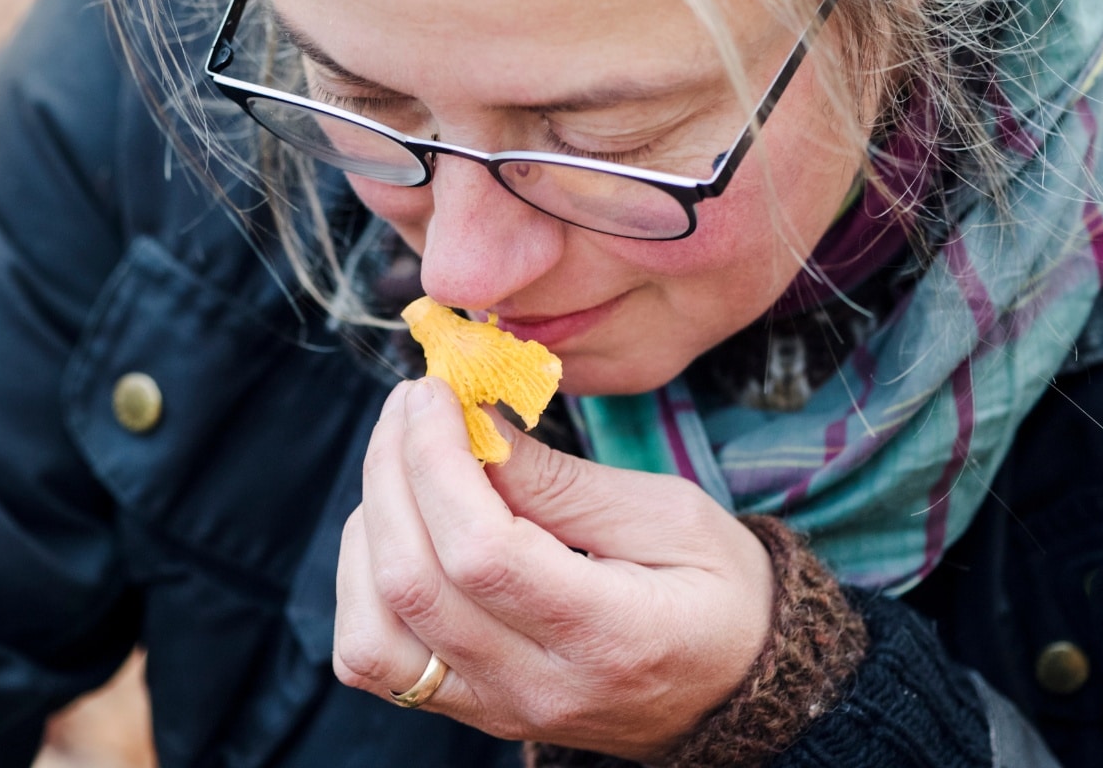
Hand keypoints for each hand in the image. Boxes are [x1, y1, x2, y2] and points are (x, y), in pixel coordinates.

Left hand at [333, 377, 773, 761]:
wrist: (737, 683)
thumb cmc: (717, 586)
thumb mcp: (666, 513)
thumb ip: (558, 480)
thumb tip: (467, 422)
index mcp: (611, 635)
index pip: (481, 554)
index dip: (437, 461)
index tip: (432, 392)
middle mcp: (540, 689)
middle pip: (413, 584)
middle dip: (392, 470)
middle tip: (410, 402)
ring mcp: (496, 710)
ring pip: (372, 634)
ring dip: (370, 526)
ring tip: (403, 460)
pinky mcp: (470, 708)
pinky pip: (375, 658)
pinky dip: (364, 580)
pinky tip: (399, 524)